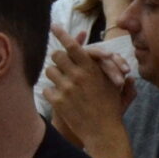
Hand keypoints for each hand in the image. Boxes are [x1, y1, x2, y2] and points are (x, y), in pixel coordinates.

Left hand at [44, 26, 131, 145]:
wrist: (103, 131)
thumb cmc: (110, 107)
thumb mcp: (112, 84)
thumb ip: (107, 67)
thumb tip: (109, 53)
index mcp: (91, 68)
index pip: (73, 45)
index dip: (62, 34)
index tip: (53, 26)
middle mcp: (77, 76)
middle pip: (56, 55)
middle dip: (58, 58)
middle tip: (61, 64)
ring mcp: (66, 88)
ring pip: (49, 71)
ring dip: (53, 75)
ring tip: (61, 83)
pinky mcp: (58, 102)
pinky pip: (46, 90)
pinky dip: (51, 93)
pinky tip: (59, 98)